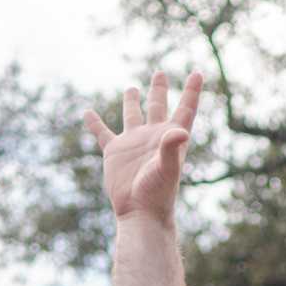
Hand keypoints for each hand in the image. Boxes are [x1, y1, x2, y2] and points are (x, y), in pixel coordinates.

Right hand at [82, 71, 202, 228]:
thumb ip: (171, 147)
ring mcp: (133, 143)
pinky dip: (95, 123)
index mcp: (171, 137)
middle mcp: (153, 136)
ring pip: (132, 116)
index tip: (197, 72)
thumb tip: (181, 131)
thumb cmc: (158, 193)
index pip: (184, 109)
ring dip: (131, 101)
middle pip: (158, 107)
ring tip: (132, 88)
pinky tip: (88, 113)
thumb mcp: (168, 168)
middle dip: (159, 90)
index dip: (191, 91)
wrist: (139, 213)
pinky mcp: (115, 152)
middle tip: (160, 72)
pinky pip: (102, 133)